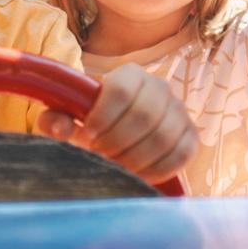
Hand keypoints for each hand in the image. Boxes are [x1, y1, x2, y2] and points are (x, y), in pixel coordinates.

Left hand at [37, 64, 194, 183]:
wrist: (121, 134)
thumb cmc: (92, 124)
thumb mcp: (69, 118)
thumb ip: (56, 118)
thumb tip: (57, 127)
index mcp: (130, 74)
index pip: (122, 90)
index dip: (104, 116)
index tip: (87, 135)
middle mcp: (160, 87)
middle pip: (144, 116)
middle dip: (117, 142)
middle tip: (101, 155)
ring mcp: (180, 111)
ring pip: (163, 137)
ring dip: (135, 158)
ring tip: (116, 165)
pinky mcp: (191, 136)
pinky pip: (181, 154)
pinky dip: (157, 169)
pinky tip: (137, 173)